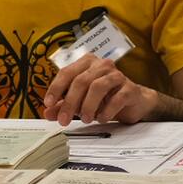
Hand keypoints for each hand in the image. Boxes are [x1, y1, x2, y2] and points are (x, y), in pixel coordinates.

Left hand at [42, 55, 158, 125]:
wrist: (134, 101)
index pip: (67, 72)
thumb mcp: (81, 101)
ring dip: (88, 105)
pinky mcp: (130, 88)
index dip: (56, 88)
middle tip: (64, 120)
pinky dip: (106, 110)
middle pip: (81, 81)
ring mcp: (117, 75)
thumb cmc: (105, 98)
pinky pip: (117, 98)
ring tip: (85, 119)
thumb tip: (47, 112)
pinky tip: (101, 118)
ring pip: (97, 87)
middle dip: (70, 102)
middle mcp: (101, 65)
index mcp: (86, 63)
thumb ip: (64, 105)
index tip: (49, 104)